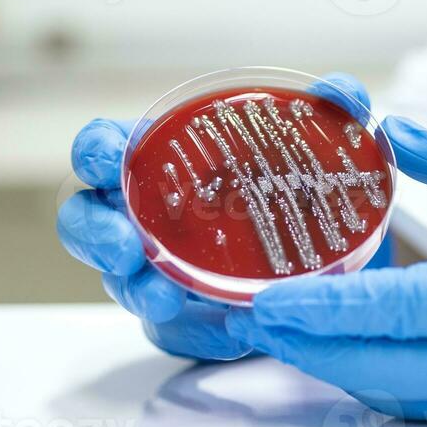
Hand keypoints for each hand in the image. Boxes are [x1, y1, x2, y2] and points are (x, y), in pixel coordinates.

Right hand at [56, 72, 380, 360]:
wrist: (333, 250)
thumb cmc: (299, 184)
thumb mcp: (322, 142)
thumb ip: (333, 107)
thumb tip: (341, 92)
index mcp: (161, 159)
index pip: (104, 147)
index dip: (95, 150)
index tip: (107, 158)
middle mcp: (145, 215)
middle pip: (84, 221)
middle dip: (94, 233)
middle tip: (125, 246)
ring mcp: (156, 269)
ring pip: (121, 283)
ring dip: (139, 290)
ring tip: (168, 298)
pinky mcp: (183, 320)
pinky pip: (174, 333)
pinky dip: (198, 333)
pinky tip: (230, 331)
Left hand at [225, 119, 426, 418]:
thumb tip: (392, 132)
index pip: (394, 311)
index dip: (320, 308)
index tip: (260, 298)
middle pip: (377, 367)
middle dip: (304, 347)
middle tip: (241, 316)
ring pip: (396, 392)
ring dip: (333, 365)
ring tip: (279, 329)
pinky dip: (376, 378)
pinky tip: (345, 349)